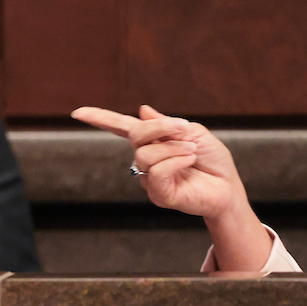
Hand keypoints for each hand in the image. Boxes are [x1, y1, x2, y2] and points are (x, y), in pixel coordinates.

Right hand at [72, 104, 274, 270]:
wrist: (228, 188)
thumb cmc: (213, 161)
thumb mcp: (193, 133)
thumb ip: (167, 123)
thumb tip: (142, 110)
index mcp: (153, 142)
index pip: (121, 128)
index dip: (100, 119)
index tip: (77, 113)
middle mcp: (146, 160)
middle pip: (136, 135)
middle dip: (159, 127)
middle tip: (183, 129)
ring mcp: (150, 179)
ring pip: (146, 154)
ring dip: (173, 147)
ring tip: (192, 152)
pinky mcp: (159, 195)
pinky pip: (157, 172)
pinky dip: (176, 161)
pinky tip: (189, 161)